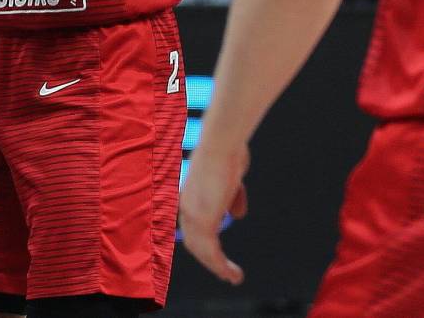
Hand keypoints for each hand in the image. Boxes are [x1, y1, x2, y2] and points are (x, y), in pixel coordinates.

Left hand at [178, 144, 249, 283]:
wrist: (222, 144)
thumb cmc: (228, 154)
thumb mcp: (231, 180)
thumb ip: (232, 197)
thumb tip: (237, 216)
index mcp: (189, 197)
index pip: (191, 228)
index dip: (202, 244)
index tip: (216, 257)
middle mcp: (186, 207)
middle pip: (194, 243)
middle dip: (210, 260)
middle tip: (225, 273)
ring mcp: (193, 214)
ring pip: (202, 251)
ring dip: (217, 267)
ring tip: (233, 278)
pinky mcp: (204, 220)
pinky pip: (211, 251)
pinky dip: (221, 266)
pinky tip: (233, 274)